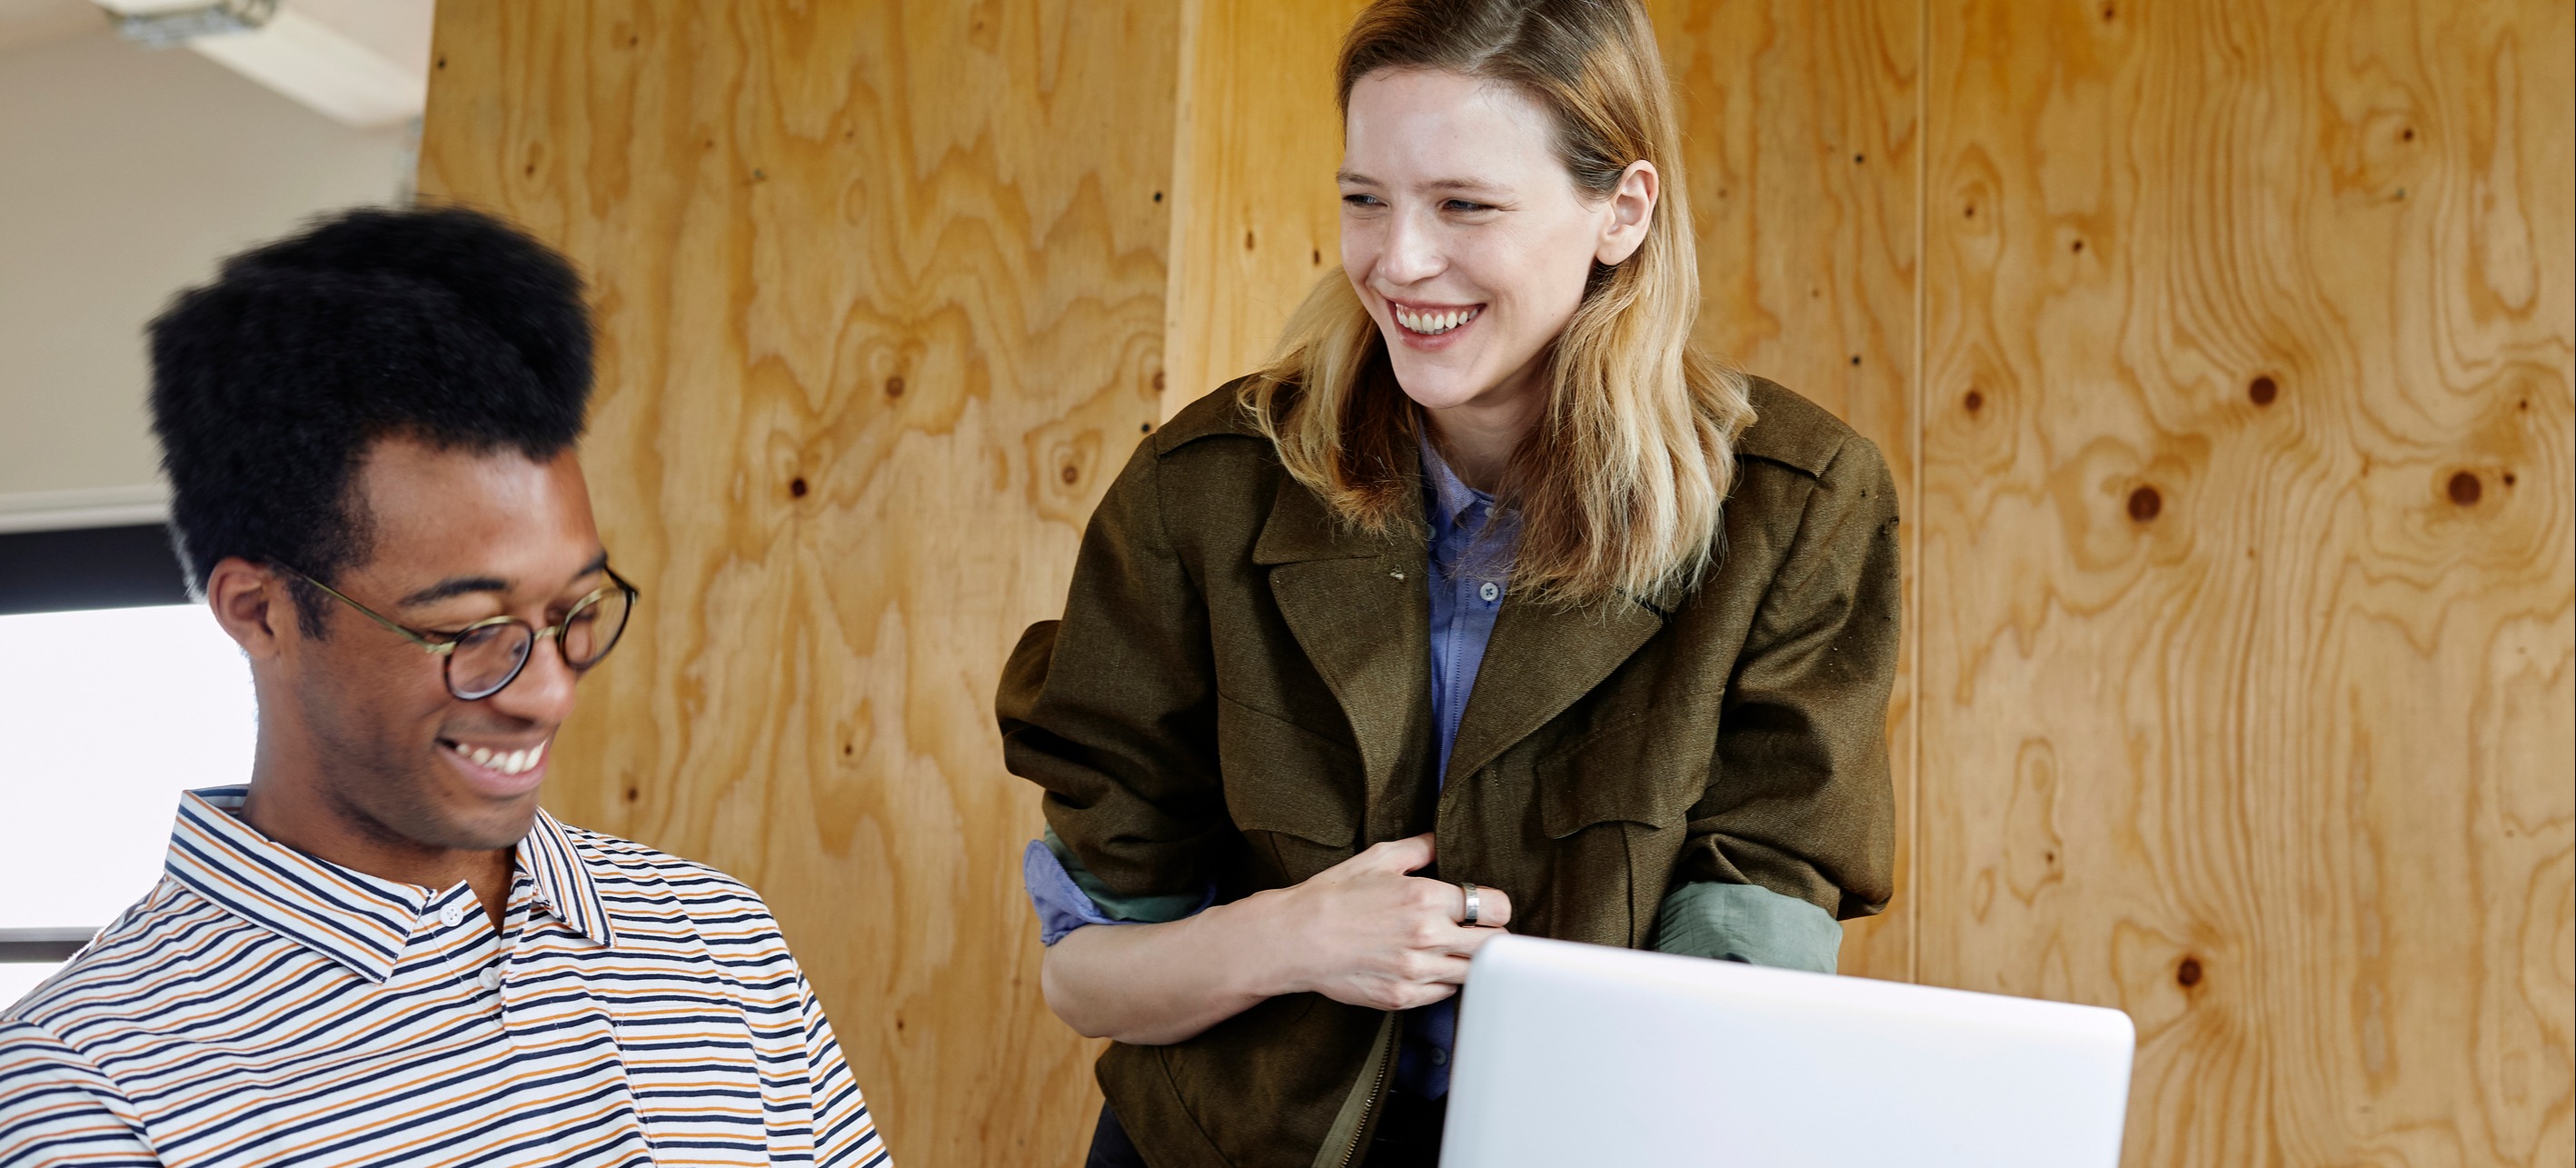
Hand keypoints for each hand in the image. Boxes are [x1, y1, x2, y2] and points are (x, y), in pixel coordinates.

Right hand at [1248, 833, 1513, 1011]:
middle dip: (1491, 935)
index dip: (1495, 905)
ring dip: (1469, 960)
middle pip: (1494, 945)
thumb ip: (1420, 848)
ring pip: (1474, 973)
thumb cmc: (1333, 895)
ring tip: (1454, 948)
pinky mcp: (1403, 996)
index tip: (1485, 906)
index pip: (1496, 908)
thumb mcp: (1378, 858)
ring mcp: (1417, 972)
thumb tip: (1443, 841)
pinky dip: (1445, 981)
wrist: (1295, 939)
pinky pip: (1445, 994)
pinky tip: (1429, 965)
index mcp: (1427, 898)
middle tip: (1477, 929)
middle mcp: (1428, 937)